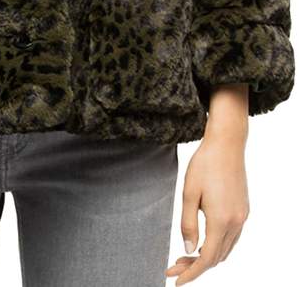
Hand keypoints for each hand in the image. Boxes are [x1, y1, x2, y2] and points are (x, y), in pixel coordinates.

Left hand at [166, 85, 249, 284]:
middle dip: (195, 266)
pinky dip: (217, 246)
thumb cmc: (204, 164)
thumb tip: (188, 249)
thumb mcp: (189, 192)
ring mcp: (242, 217)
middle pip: (217, 258)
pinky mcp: (243, 210)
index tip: (175, 280)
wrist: (227, 143)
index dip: (191, 273)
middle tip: (173, 266)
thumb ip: (188, 223)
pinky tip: (202, 240)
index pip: (207, 258)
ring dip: (206, 257)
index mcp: (221, 220)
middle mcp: (236, 222)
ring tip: (185, 256)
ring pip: (225, 250)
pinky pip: (231, 238)